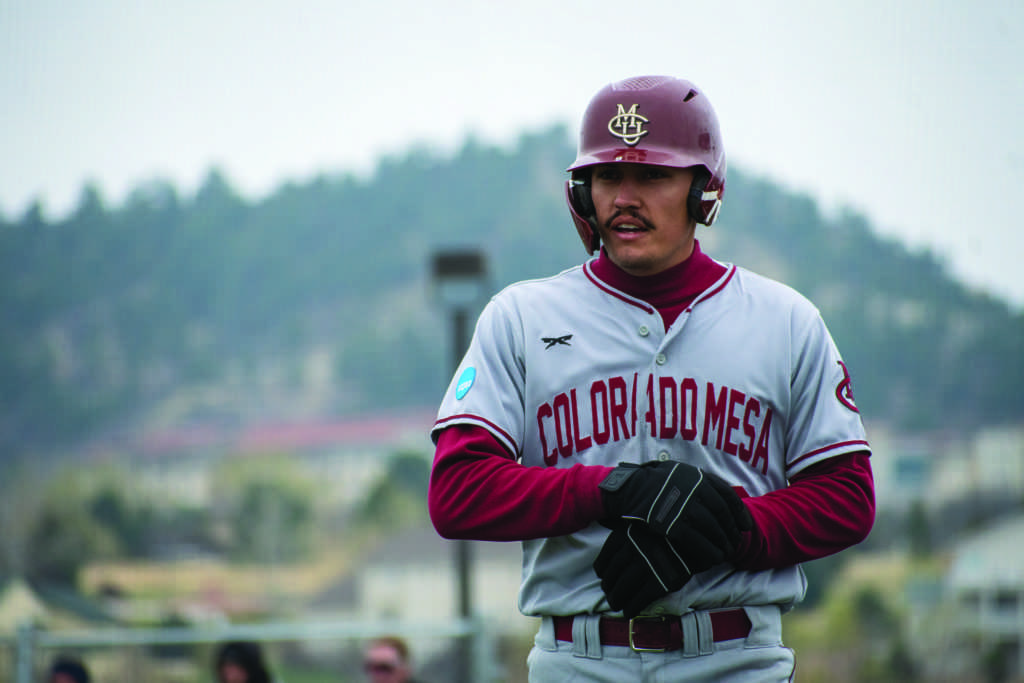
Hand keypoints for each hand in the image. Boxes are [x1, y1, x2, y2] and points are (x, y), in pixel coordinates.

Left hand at [593, 523, 690, 617]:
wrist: (697, 540)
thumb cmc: (667, 532)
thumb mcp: (643, 522)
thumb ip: (624, 526)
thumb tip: (602, 521)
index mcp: (625, 533)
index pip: (605, 558)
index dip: (601, 570)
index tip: (602, 576)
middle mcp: (632, 549)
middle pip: (612, 575)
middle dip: (608, 587)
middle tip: (609, 593)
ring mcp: (646, 566)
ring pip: (622, 589)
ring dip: (616, 599)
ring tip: (616, 603)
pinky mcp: (660, 582)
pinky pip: (639, 599)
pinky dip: (631, 607)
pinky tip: (629, 612)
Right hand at [599, 460, 752, 570]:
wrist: (631, 489)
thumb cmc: (656, 481)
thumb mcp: (681, 471)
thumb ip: (701, 480)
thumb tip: (723, 493)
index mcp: (699, 477)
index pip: (728, 496)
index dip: (740, 513)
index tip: (746, 527)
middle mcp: (695, 490)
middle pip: (722, 514)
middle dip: (731, 531)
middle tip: (735, 543)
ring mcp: (684, 508)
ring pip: (712, 529)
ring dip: (723, 543)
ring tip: (726, 553)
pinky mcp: (672, 524)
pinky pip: (697, 541)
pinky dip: (709, 551)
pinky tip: (714, 558)